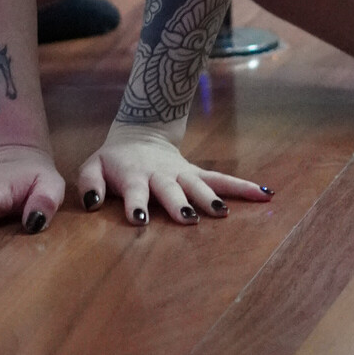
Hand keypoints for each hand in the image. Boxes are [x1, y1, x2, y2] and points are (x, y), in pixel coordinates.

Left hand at [77, 125, 273, 225]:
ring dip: (211, 198)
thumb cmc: (113, 160)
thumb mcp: (93, 167)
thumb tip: (91, 202)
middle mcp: (161, 175)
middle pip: (171, 190)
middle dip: (179, 203)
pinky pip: (222, 179)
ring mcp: (182, 174)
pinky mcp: (197, 174)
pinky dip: (242, 186)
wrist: (139, 136)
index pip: (135, 190)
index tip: (139, 218)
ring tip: (223, 213)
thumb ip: (88, 183)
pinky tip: (265, 194)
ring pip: (200, 185)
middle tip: (188, 218)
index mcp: (134, 175)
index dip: (135, 203)